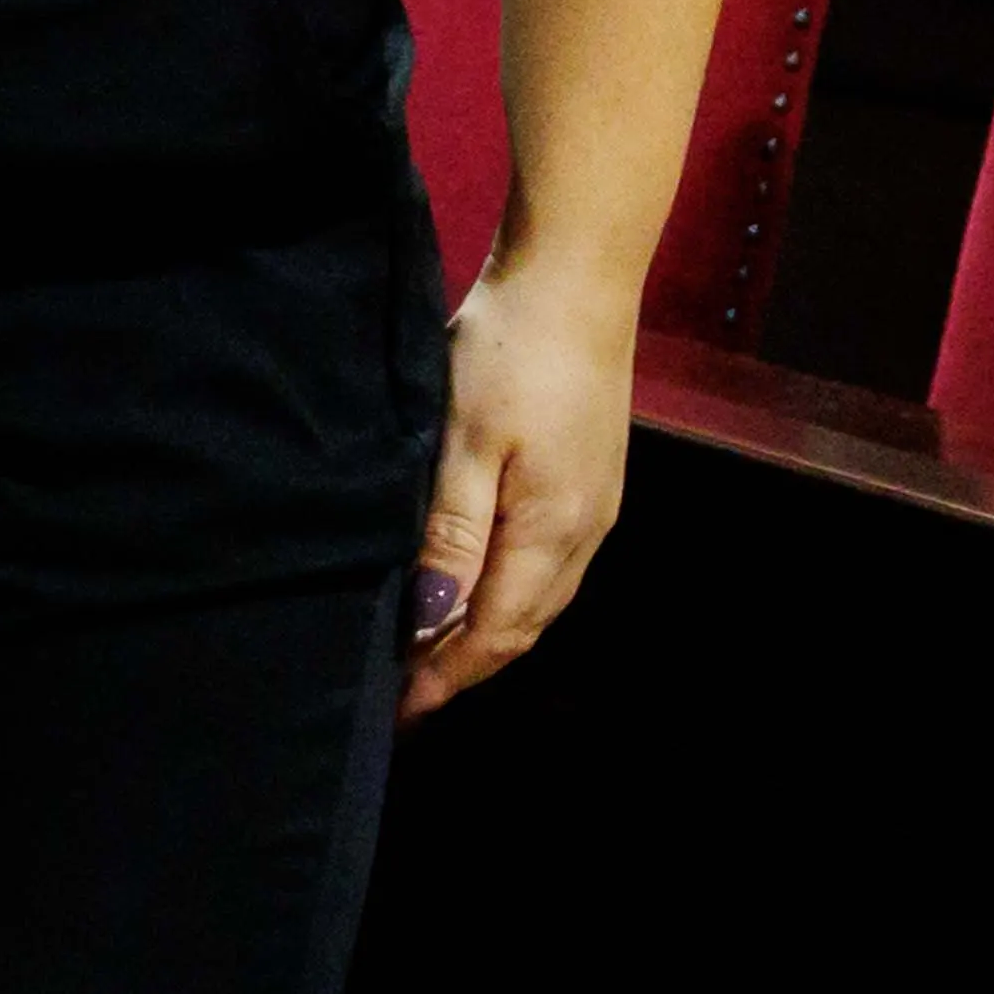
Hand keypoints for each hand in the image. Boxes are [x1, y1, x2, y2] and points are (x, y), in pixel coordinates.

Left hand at [413, 255, 639, 711]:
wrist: (574, 285)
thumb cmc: (511, 356)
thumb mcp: (464, 443)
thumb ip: (450, 534)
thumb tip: (430, 615)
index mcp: (553, 533)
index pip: (496, 632)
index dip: (447, 675)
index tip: (398, 709)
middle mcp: (584, 534)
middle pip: (521, 627)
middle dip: (464, 666)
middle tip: (403, 695)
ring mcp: (594, 510)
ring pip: (537, 600)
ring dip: (485, 633)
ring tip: (427, 655)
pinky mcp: (588, 485)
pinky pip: (546, 567)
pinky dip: (506, 595)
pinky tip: (470, 591)